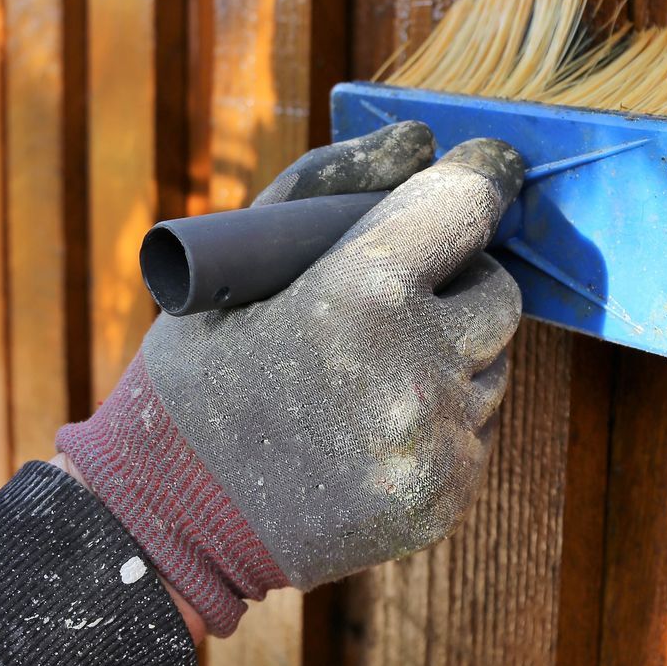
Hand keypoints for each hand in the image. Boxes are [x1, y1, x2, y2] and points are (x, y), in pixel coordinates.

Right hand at [57, 122, 524, 634]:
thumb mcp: (237, 267)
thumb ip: (329, 187)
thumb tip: (420, 143)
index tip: (482, 169)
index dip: (477, 179)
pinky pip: (474, 432)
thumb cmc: (196, 378)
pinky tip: (366, 429)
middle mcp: (413, 369)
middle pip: (500, 290)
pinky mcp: (441, 498)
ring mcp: (433, 443)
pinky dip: (437, 420)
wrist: (166, 523)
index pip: (468, 206)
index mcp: (361, 294)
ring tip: (363, 375)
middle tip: (398, 293)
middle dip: (460, 278)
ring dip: (449, 354)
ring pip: (492, 365)